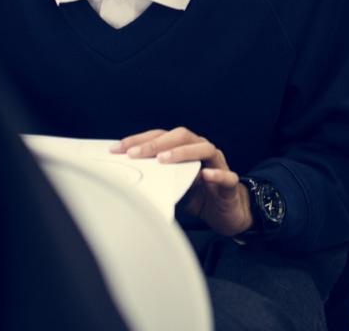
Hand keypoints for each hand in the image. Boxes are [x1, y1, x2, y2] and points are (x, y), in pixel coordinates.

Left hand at [111, 127, 252, 236]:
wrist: (226, 211)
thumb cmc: (198, 194)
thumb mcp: (172, 184)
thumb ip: (158, 177)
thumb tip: (129, 179)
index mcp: (186, 148)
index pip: (162, 136)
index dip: (140, 140)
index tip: (118, 148)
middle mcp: (202, 150)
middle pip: (182, 136)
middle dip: (157, 143)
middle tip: (136, 153)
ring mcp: (218, 164)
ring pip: (204, 149)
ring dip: (183, 152)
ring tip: (164, 160)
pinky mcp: (230, 183)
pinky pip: (226, 176)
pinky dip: (216, 175)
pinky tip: (205, 175)